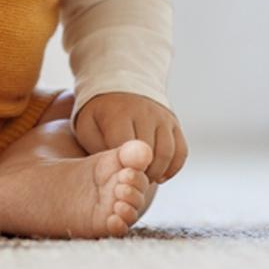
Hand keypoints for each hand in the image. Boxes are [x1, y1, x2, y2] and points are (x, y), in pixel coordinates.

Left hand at [73, 92, 187, 182]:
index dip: (125, 169)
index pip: (127, 149)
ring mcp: (162, 116)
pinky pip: (181, 150)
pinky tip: (160, 176)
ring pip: (167, 153)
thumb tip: (114, 171)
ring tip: (143, 180)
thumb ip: (97, 148)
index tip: (117, 179)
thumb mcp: (87, 127)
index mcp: (119, 113)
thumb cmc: (99, 113)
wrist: (118, 85)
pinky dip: (173, 168)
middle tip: (131, 183)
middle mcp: (144, 112)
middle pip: (149, 153)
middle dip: (140, 174)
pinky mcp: (174, 122)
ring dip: (157, 173)